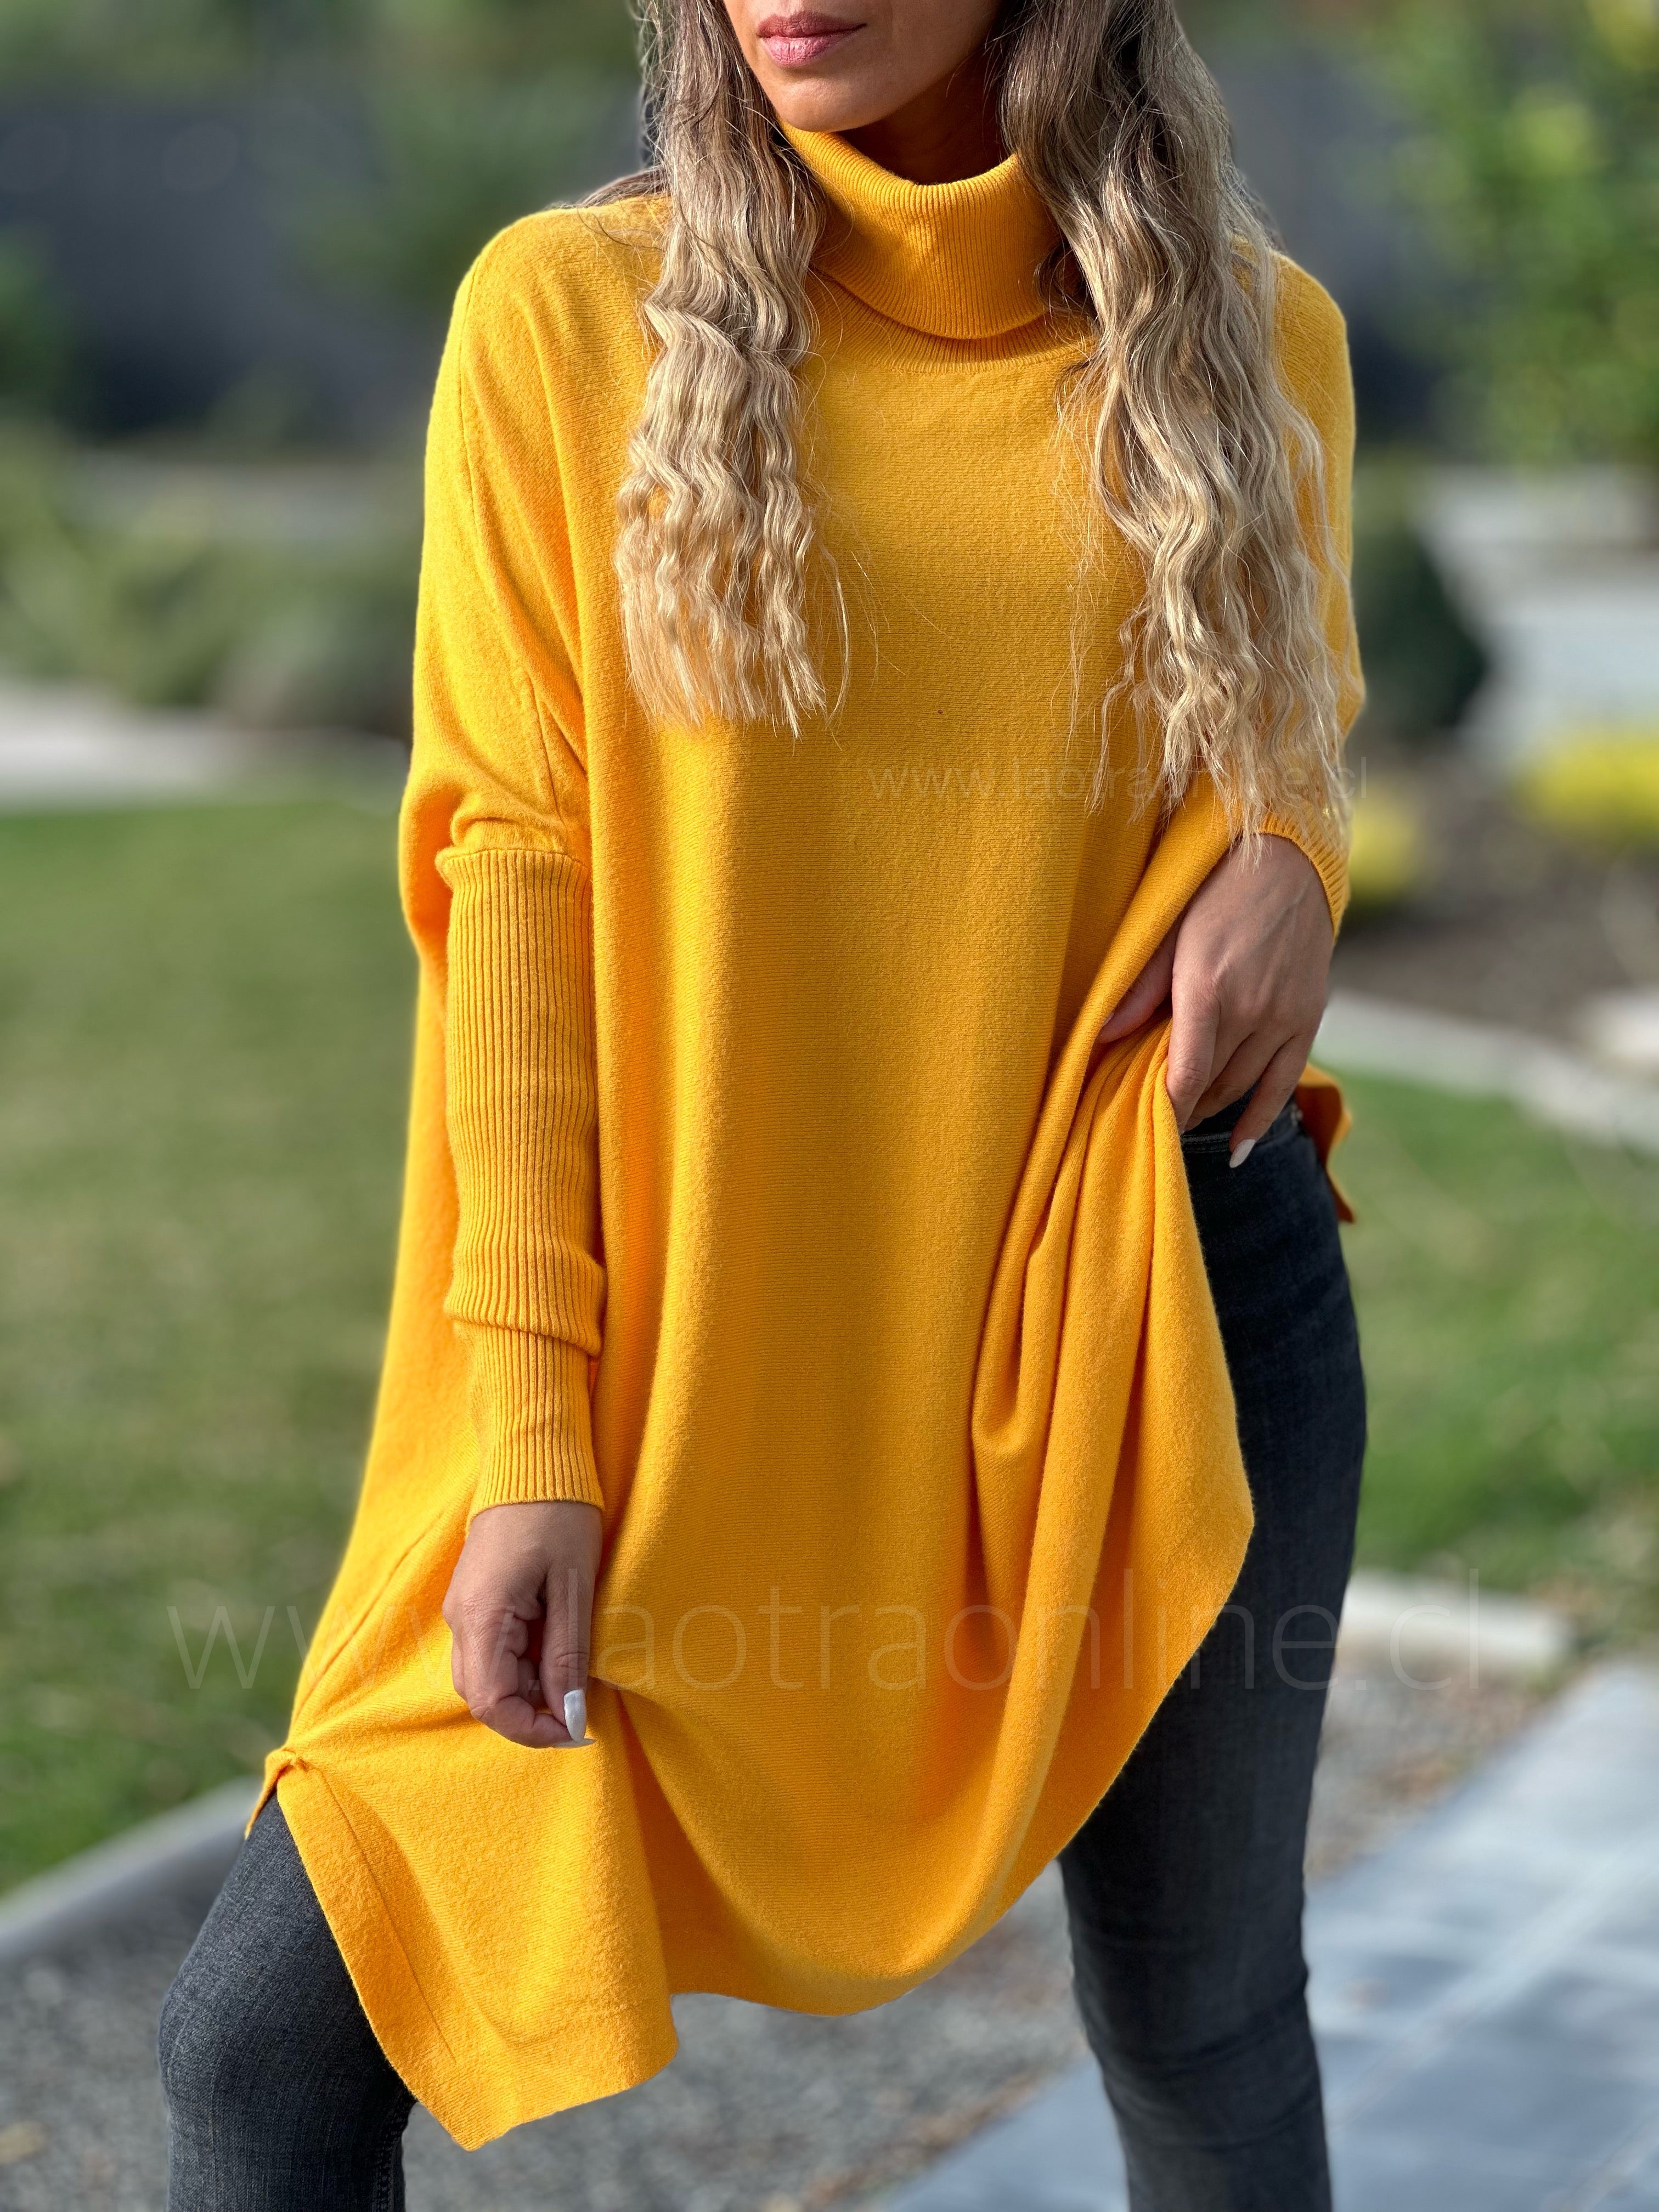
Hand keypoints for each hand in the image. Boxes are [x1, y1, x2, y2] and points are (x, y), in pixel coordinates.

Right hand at [442, 1499, 602, 1747]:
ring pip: (487, 1676)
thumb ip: (567, 1656)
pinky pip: (491, 1651)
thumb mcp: (573, 1587)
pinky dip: (524, 1665)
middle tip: (581, 1706)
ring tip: (574, 1674)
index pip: (491, 1703)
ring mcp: (464, 1609)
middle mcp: (460, 1619)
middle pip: (484, 1696)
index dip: (532, 1730)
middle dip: (531, 1713)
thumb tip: (569, 1716)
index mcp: (482, 1616)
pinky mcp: (475, 1601)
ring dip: (529, 1690)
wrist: (532, 1459)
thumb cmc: (558, 1515)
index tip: (577, 1730)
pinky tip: (557, 1649)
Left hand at [1098, 835, 1332, 1161]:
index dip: (1164, 1111)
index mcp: (1208, 991)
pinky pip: (1285, 1083)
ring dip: (1211, 1109)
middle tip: (1150, 1125)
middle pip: (1210, 1084)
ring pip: (1242, 1086)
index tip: (1143, 1130)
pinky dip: (1261, 1118)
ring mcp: (1284, 1017)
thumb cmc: (1215, 890)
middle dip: (1181, 1109)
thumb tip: (1098, 1036)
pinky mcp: (1308, 1017)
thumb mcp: (1167, 932)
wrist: (1287, 859)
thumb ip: (1138, 990)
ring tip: (1183, 1121)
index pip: (1184, 1075)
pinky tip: (1238, 1148)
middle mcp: (1250, 1011)